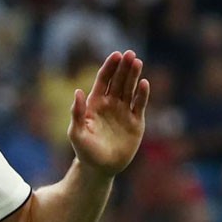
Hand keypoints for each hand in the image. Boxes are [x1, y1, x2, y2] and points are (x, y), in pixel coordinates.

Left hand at [68, 50, 149, 175]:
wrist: (99, 168)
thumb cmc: (84, 150)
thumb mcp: (77, 132)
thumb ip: (77, 112)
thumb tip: (77, 91)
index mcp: (95, 103)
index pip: (103, 80)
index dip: (109, 67)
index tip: (116, 55)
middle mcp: (111, 104)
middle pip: (118, 81)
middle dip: (124, 67)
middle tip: (130, 54)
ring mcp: (124, 112)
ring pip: (130, 89)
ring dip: (134, 76)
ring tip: (137, 62)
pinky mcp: (136, 122)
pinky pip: (140, 105)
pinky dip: (142, 94)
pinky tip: (144, 83)